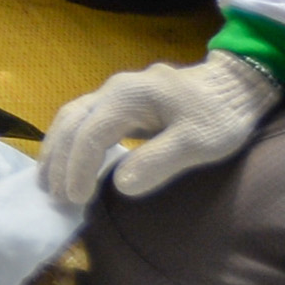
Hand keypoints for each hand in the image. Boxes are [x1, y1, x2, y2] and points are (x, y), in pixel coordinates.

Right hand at [36, 50, 278, 207]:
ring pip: (72, 116)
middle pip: (71, 121)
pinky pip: (83, 118)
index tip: (76, 199)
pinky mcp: (121, 101)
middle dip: (58, 159)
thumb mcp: (198, 143)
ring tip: (48, 181)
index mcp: (129, 96)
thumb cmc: (219, 115)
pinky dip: (69, 140)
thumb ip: (159, 161)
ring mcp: (115, 92)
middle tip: (53, 196)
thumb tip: (121, 185)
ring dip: (57, 148)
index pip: (90, 133)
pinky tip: (68, 160)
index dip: (78, 168)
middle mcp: (113, 89)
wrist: (236, 86)